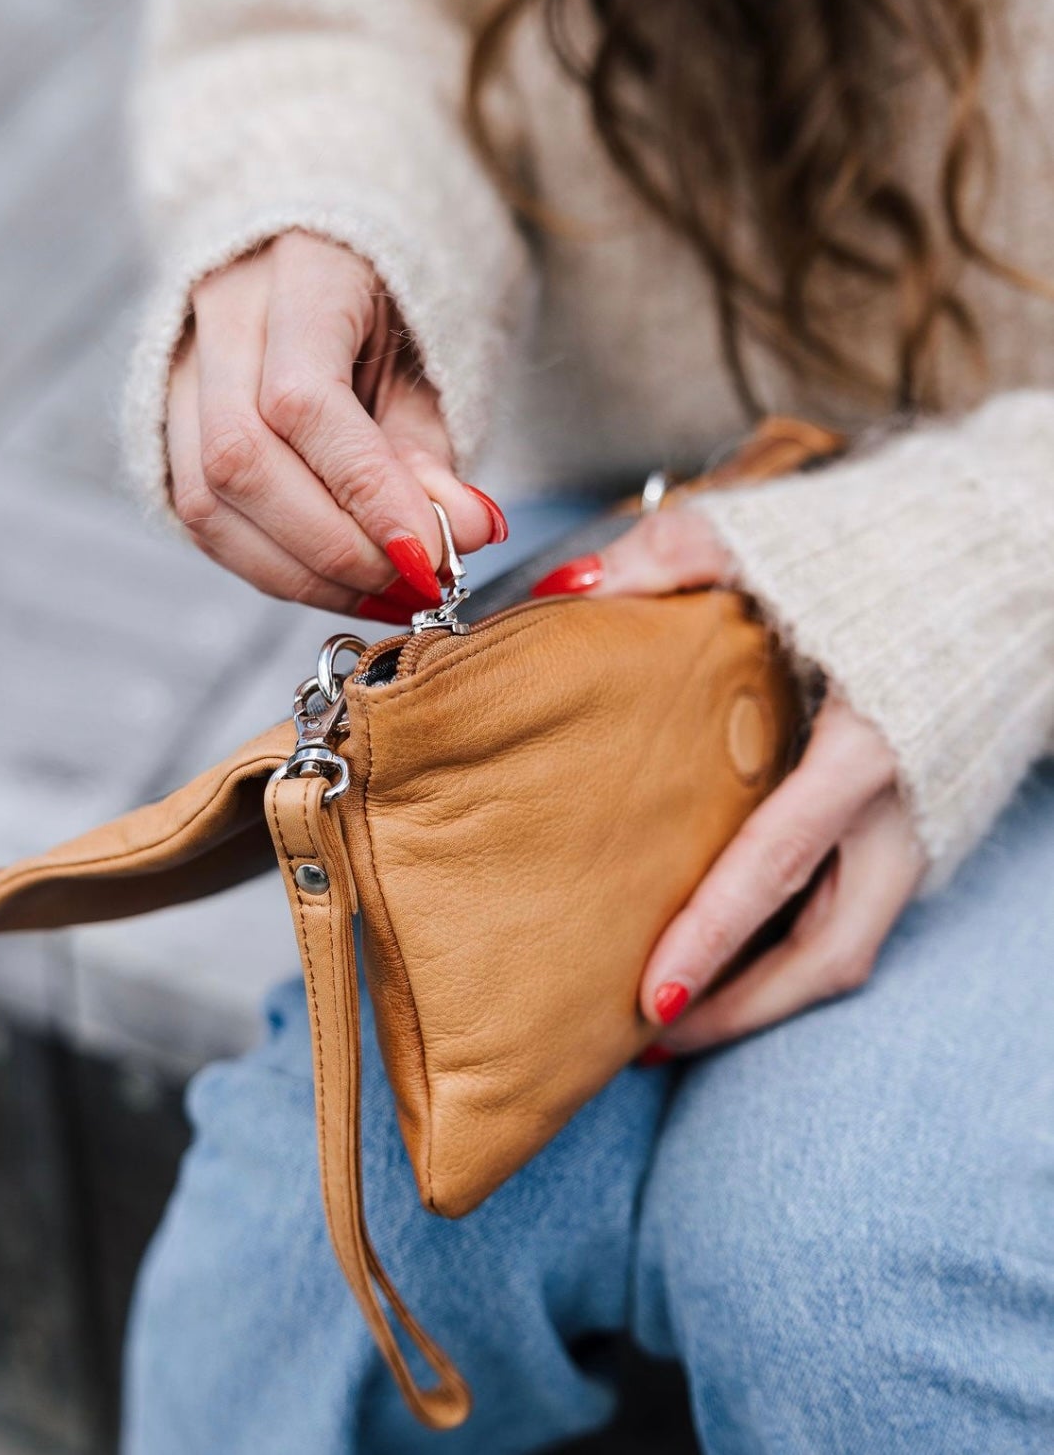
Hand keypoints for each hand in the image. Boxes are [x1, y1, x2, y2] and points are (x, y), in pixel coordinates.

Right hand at [167, 231, 505, 620]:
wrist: (319, 252)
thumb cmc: (385, 304)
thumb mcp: (428, 359)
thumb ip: (433, 449)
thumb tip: (464, 534)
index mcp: (298, 271)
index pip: (302, 398)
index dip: (364, 490)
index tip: (426, 554)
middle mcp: (218, 316)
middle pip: (239, 458)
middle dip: (334, 547)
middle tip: (413, 582)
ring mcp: (175, 371)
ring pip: (206, 502)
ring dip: (302, 573)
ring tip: (384, 593)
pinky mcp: (164, 427)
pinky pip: (203, 521)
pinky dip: (276, 568)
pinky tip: (339, 583)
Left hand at [530, 505, 926, 1054]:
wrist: (1013, 551)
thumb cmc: (890, 547)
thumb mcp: (771, 535)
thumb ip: (665, 557)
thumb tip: (565, 597)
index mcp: (868, 744)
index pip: (778, 862)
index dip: (712, 939)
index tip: (649, 1002)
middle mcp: (905, 808)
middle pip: (827, 951)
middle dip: (739, 1009)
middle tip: (645, 1039)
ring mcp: (923, 826)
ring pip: (847, 946)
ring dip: (764, 992)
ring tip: (674, 1012)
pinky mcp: (925, 827)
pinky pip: (858, 912)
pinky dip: (792, 946)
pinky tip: (729, 947)